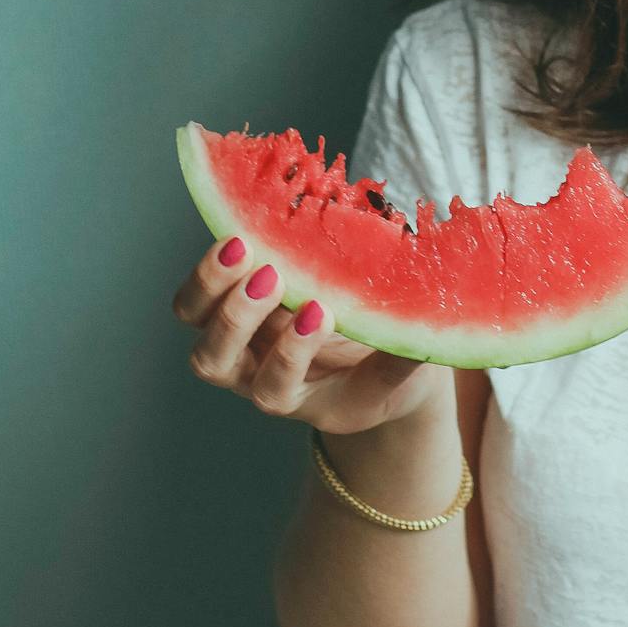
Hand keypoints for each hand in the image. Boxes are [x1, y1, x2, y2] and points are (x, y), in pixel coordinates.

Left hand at [172, 239, 451, 434]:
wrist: (362, 363)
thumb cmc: (384, 368)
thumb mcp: (401, 370)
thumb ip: (407, 352)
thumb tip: (430, 315)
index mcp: (296, 397)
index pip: (276, 388)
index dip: (290, 354)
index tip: (322, 312)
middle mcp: (251, 373)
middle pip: (215, 361)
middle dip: (238, 317)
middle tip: (272, 276)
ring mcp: (235, 338)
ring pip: (196, 322)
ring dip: (213, 285)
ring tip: (242, 247)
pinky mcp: (227, 303)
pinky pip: (200, 288)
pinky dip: (212, 264)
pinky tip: (242, 229)